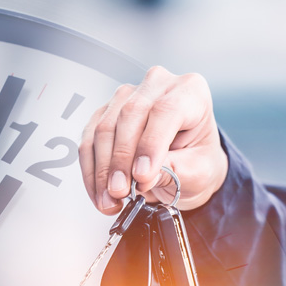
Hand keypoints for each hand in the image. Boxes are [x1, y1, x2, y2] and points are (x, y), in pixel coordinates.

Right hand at [78, 66, 226, 213]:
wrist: (185, 165)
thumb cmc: (196, 161)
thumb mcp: (197, 171)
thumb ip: (174, 170)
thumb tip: (143, 177)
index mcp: (191, 92)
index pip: (166, 110)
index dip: (151, 144)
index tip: (142, 175)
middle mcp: (157, 86)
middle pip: (130, 116)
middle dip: (121, 160)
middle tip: (121, 191)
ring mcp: (126, 98)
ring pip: (104, 129)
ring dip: (102, 170)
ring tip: (110, 199)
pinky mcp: (104, 115)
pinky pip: (88, 143)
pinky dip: (92, 172)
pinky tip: (100, 192)